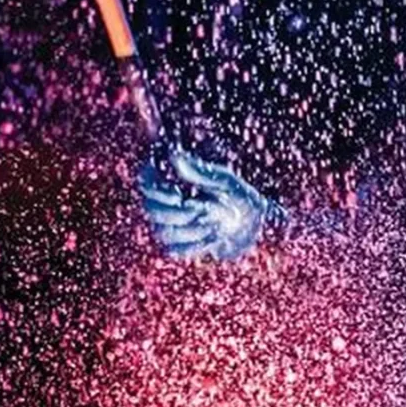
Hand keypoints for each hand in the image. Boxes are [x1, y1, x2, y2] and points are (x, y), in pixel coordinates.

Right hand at [136, 148, 274, 262]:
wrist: (260, 228)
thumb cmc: (245, 199)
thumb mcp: (227, 183)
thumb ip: (200, 173)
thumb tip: (174, 156)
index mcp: (175, 183)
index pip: (145, 182)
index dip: (153, 190)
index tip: (177, 195)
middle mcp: (168, 204)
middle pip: (150, 210)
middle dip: (178, 213)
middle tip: (205, 210)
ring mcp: (172, 226)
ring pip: (161, 232)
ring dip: (192, 230)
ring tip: (218, 224)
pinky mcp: (180, 247)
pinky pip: (173, 250)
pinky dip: (197, 245)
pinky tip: (217, 237)